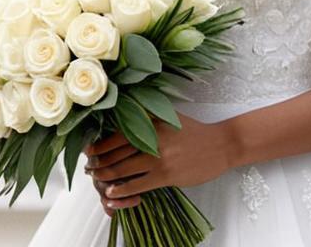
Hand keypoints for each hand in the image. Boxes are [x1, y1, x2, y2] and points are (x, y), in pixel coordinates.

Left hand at [84, 114, 234, 213]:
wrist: (221, 144)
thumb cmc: (195, 132)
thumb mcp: (171, 117)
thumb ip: (150, 119)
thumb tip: (124, 124)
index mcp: (153, 120)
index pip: (117, 133)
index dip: (100, 144)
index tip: (89, 150)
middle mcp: (153, 136)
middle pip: (116, 152)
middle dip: (99, 162)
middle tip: (89, 168)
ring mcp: (159, 156)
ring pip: (123, 169)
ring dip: (106, 177)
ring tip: (97, 180)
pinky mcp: (166, 175)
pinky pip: (137, 185)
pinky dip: (121, 190)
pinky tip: (112, 193)